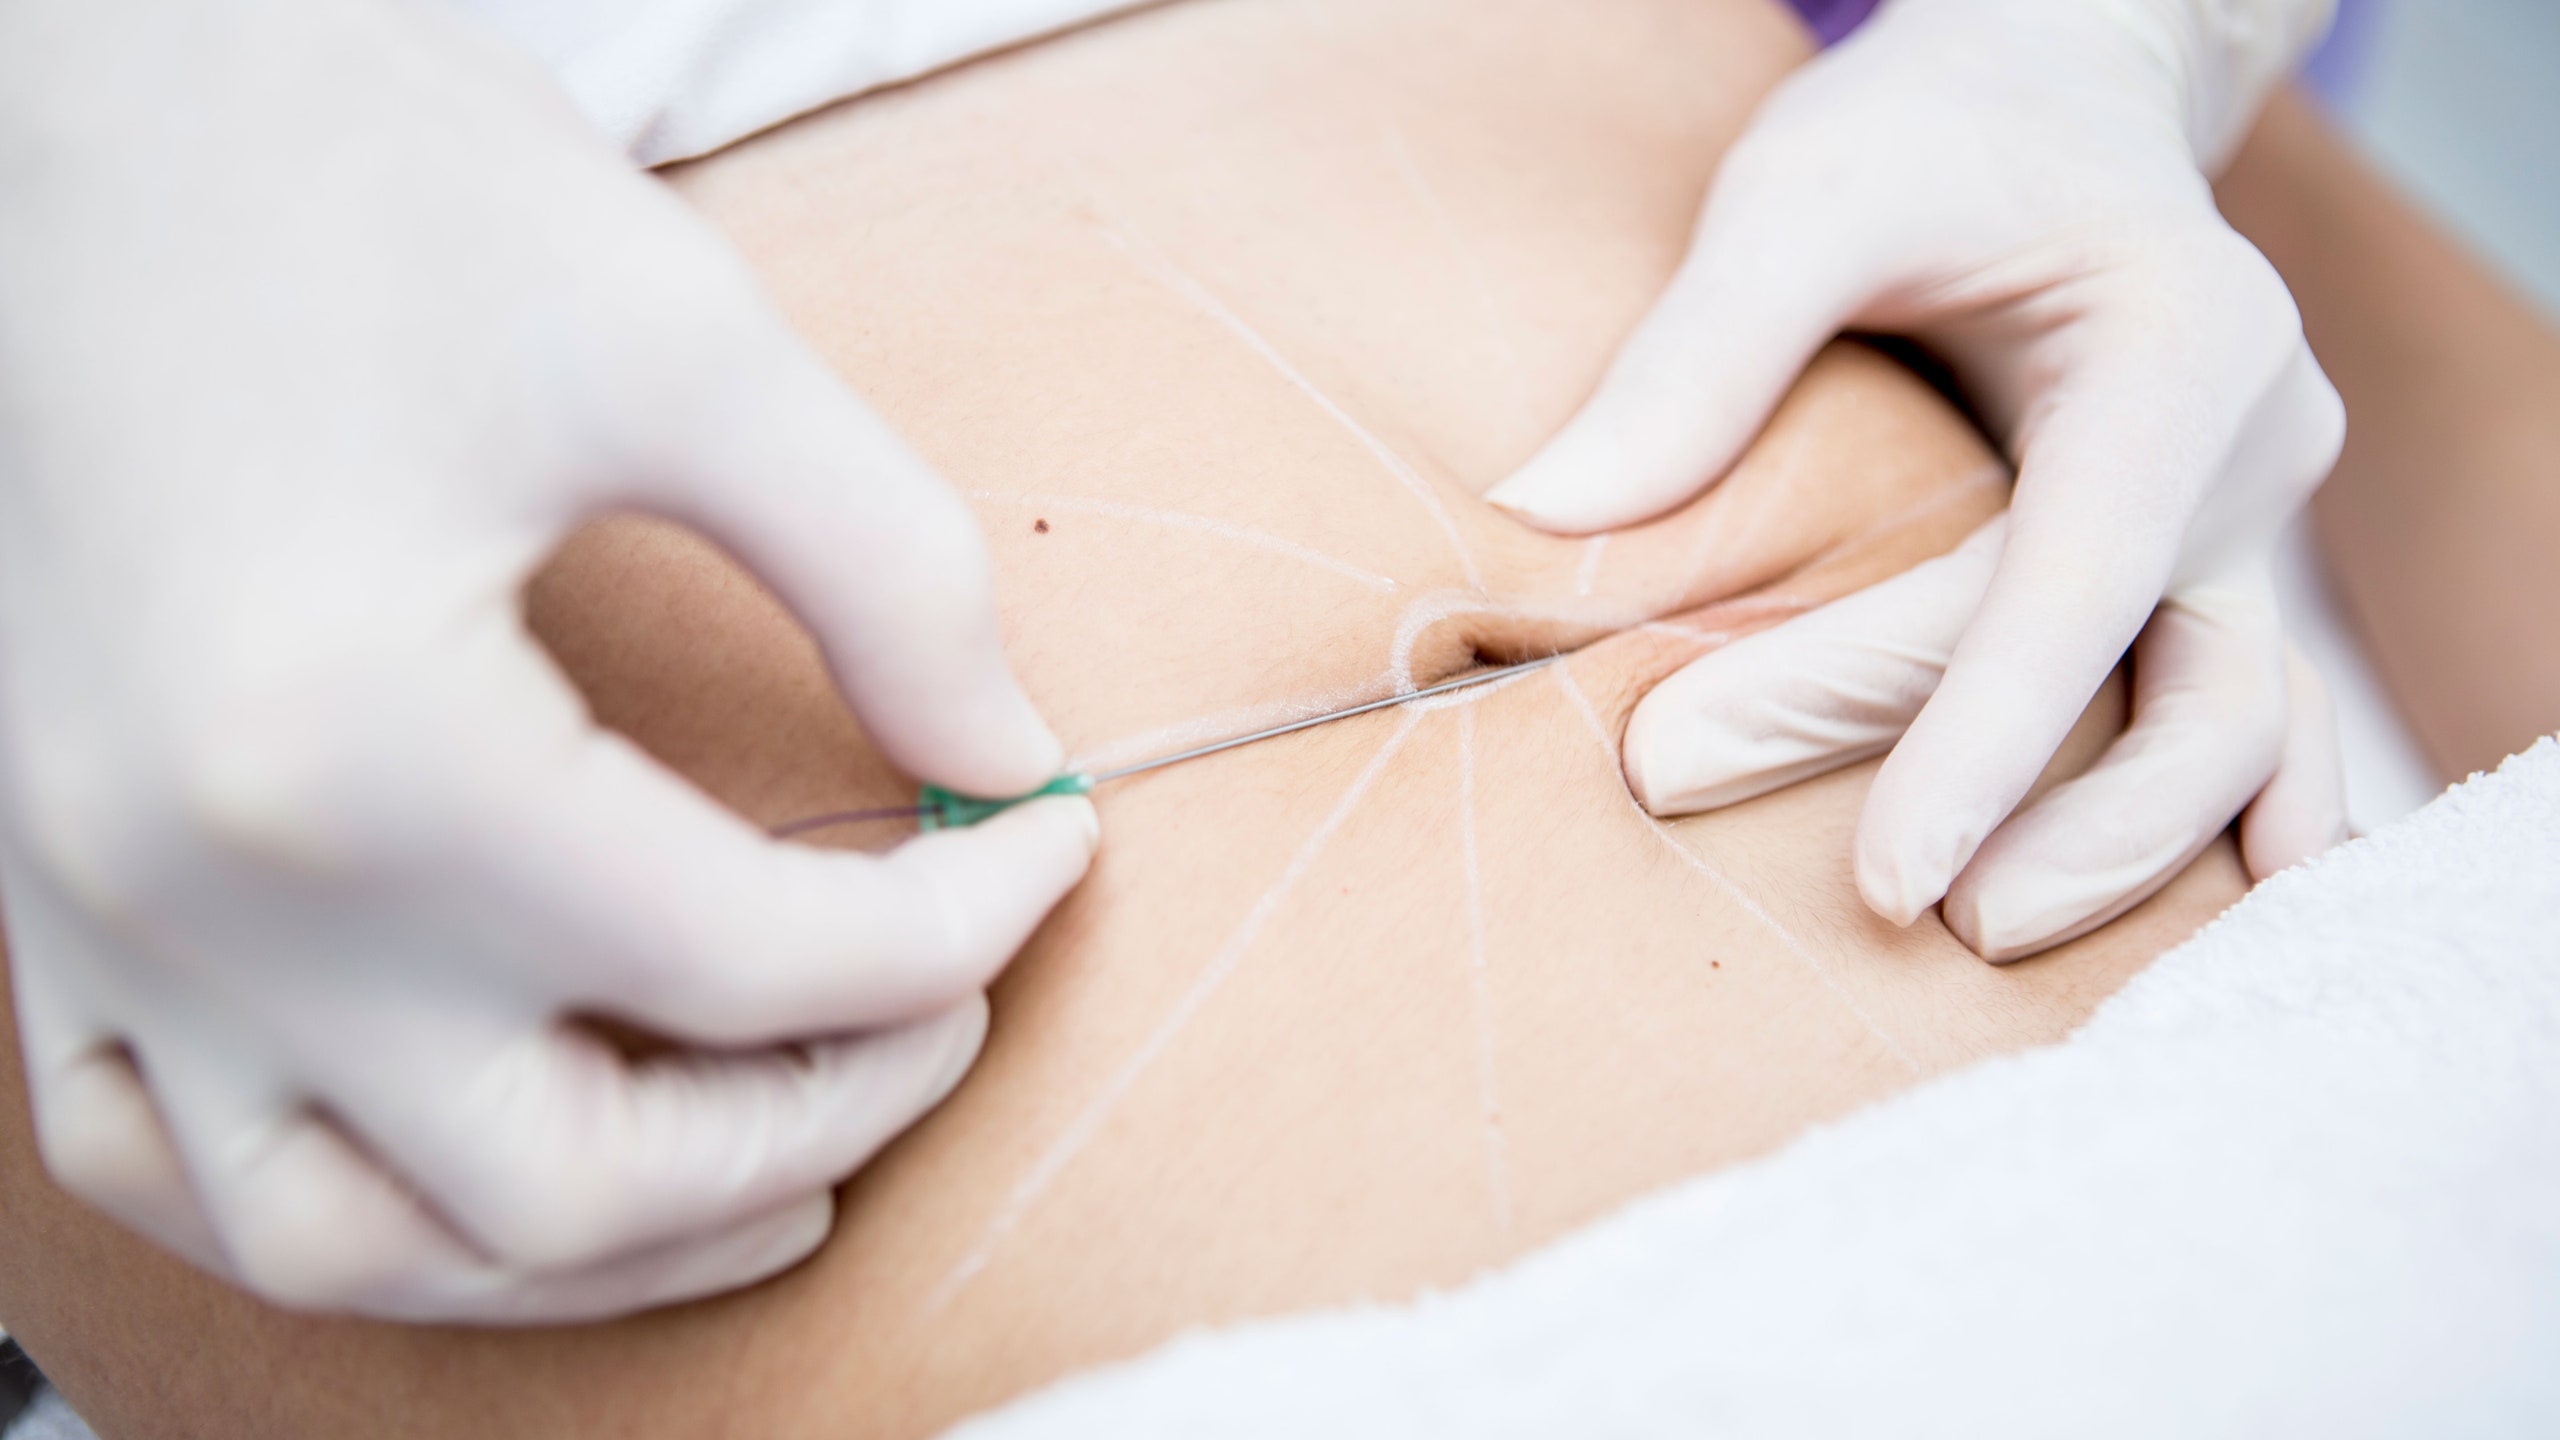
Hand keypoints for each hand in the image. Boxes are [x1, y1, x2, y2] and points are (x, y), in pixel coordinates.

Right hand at [0, 0, 1094, 1320]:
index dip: (958, 929)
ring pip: (355, 1246)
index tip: (1047, 839)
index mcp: (361, 753)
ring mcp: (99, 921)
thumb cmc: (357, 171)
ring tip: (773, 1168)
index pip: (743, 961)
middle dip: (814, 1122)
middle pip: (563, 1184)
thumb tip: (1002, 757)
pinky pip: (173, 1170)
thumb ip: (884, 573)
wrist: (69, 93)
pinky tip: (490, 1149)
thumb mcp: (677, 336)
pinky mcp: (54, 897)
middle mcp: (198, 897)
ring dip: (594, 1245)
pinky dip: (360, 1208)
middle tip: (940, 1016)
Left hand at [1485, 0, 2346, 957]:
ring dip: (2135, 854)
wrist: (2052, 98)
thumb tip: (1543, 520)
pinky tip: (2187, 934)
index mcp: (2178, 344)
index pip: (2076, 579)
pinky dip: (2216, 829)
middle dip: (2024, 805)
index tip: (1887, 884)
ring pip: (2249, 731)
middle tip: (1871, 909)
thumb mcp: (1807, 194)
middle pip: (2167, 678)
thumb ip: (1698, 351)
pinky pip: (2254, 723)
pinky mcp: (2223, 569)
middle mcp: (2252, 445)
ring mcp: (2256, 520)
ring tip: (1980, 943)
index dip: (1979, 739)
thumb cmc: (1928, 136)